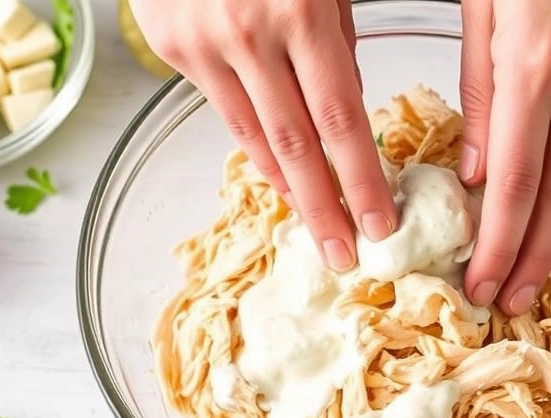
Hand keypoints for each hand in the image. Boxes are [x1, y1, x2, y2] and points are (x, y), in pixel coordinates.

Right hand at [131, 0, 397, 271]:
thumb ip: (336, 34)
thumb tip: (347, 108)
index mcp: (301, 10)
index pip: (340, 118)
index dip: (361, 178)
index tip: (380, 224)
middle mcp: (249, 35)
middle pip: (296, 144)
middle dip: (325, 208)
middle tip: (346, 258)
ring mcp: (202, 44)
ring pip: (254, 137)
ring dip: (289, 190)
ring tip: (316, 231)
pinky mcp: (170, 49)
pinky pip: (224, 113)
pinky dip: (254, 150)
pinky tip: (278, 180)